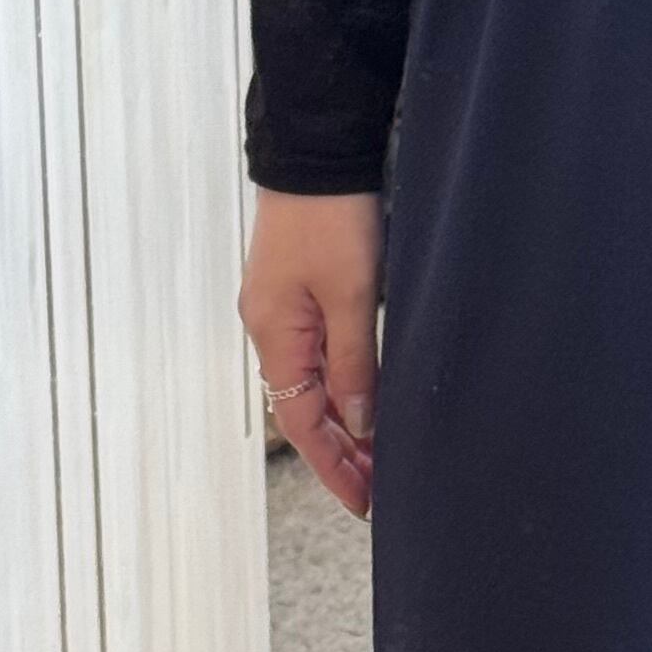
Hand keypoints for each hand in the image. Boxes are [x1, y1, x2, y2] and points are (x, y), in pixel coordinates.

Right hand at [240, 188, 379, 519]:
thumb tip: (359, 423)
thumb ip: (354, 364)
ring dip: (345, 422)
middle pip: (304, 410)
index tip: (362, 499)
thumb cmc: (330, 214)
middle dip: (342, 452)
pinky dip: (342, 387)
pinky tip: (366, 400)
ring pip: (312, 386)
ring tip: (379, 454)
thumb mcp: (350, 296)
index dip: (333, 466)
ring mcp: (282, 310)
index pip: (302, 422)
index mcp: (274, 335)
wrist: (317, 151)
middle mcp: (270, 328)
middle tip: (380, 486)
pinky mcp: (298, 291)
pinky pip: (317, 357)